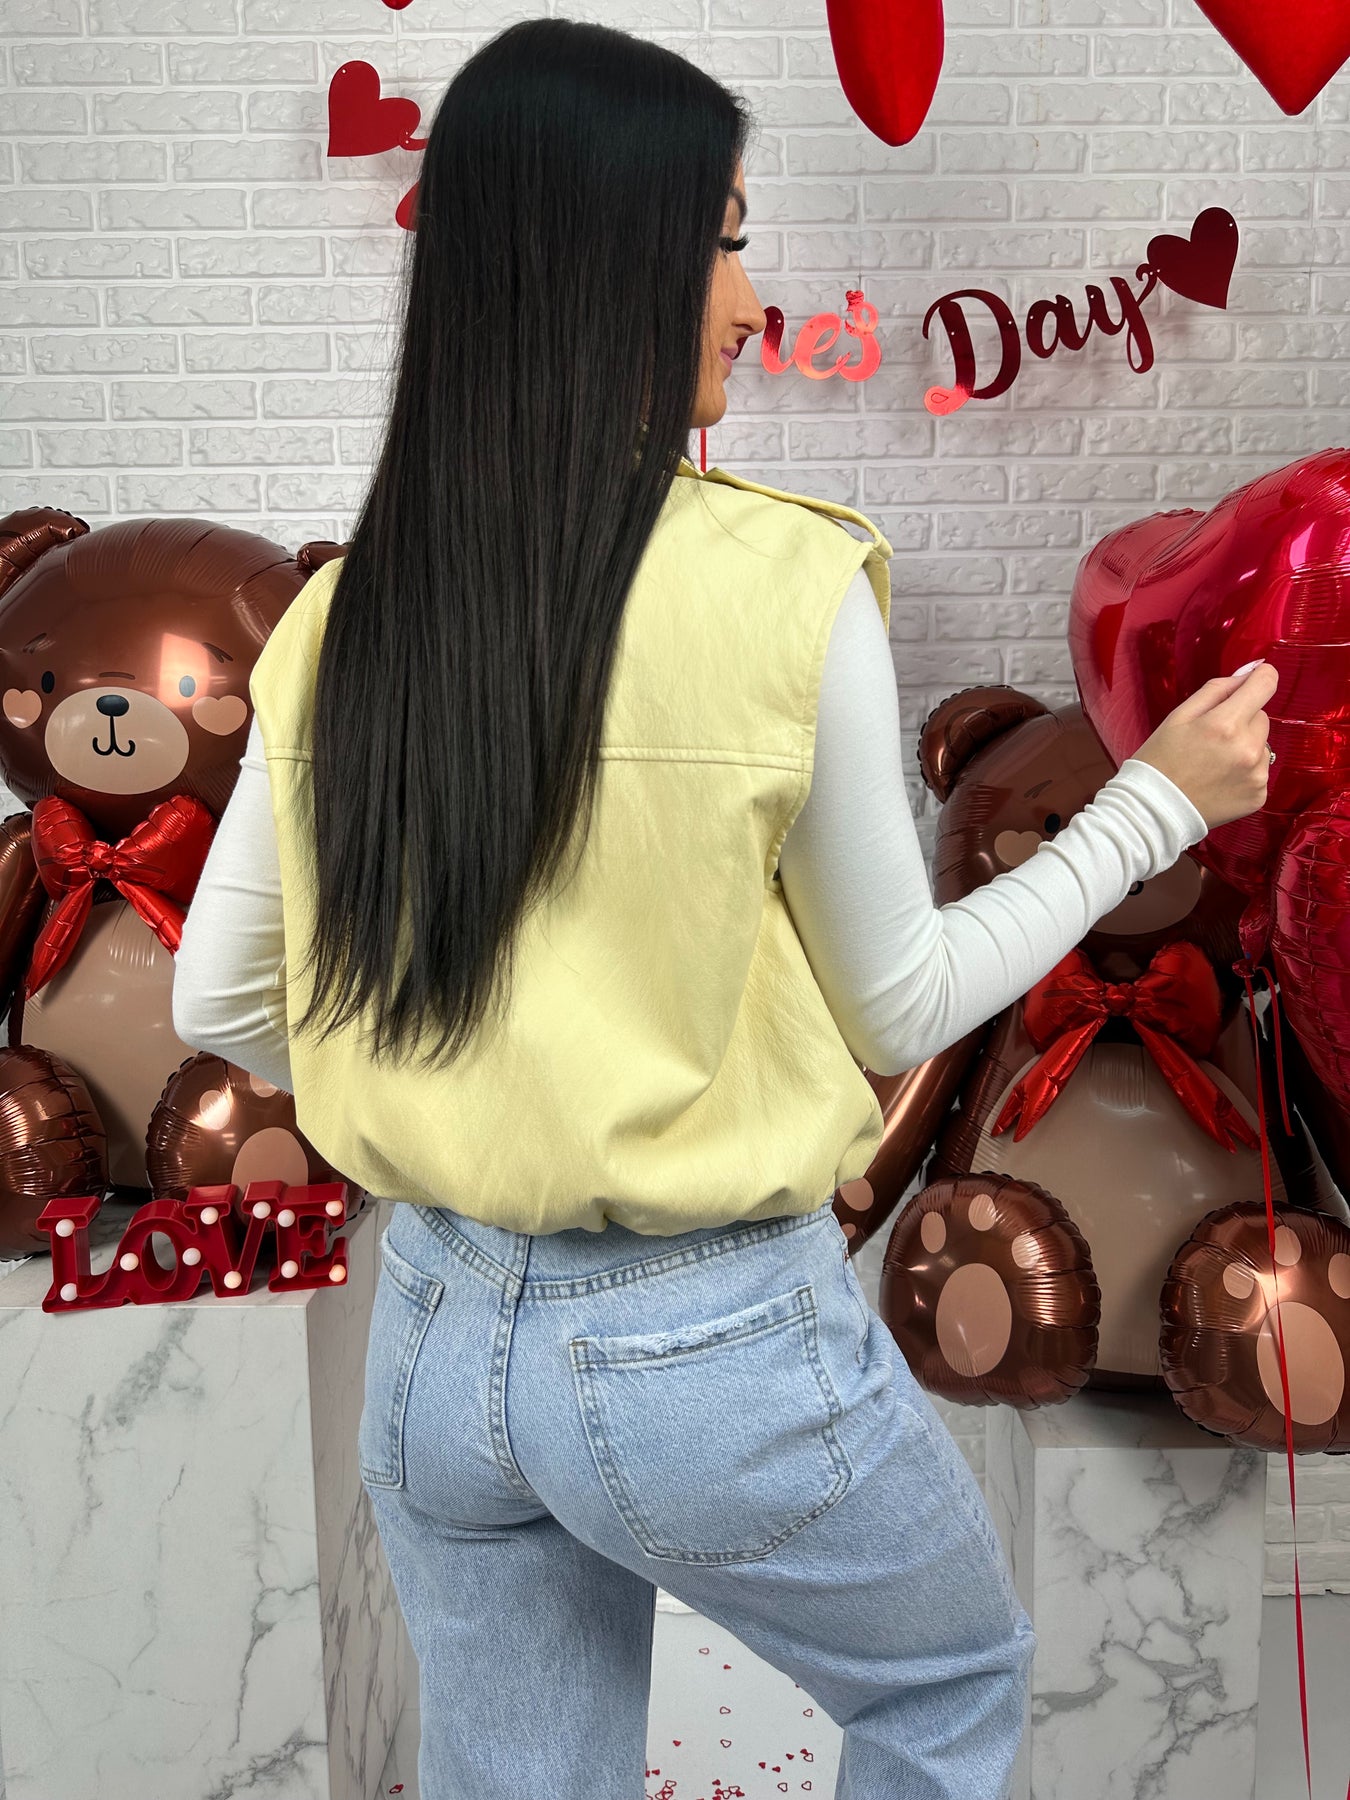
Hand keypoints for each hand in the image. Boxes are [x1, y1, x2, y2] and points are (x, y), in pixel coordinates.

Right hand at [1131, 659, 1278, 830]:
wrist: (1154, 812)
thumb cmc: (1160, 761)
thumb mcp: (1179, 715)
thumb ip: (1217, 689)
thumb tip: (1250, 672)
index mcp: (1226, 724)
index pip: (1266, 684)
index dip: (1259, 678)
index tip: (1251, 682)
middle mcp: (1248, 749)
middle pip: (1262, 716)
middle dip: (1242, 720)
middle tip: (1212, 737)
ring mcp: (1256, 775)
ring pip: (1263, 744)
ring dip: (1245, 747)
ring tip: (1214, 762)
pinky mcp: (1259, 795)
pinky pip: (1260, 770)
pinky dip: (1245, 772)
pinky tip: (1220, 780)